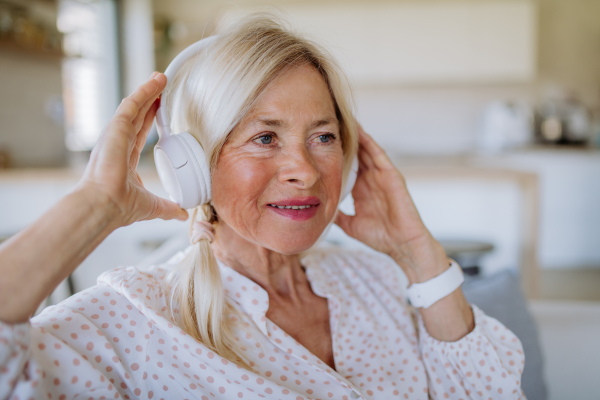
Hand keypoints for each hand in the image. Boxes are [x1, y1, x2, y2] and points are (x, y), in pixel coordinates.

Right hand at [77, 72, 187, 226]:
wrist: (105, 205)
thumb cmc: (120, 207)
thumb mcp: (152, 205)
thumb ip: (168, 208)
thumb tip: (182, 214)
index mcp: (124, 160)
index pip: (139, 134)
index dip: (149, 120)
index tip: (158, 110)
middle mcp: (118, 145)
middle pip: (136, 116)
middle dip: (148, 100)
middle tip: (160, 86)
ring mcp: (115, 135)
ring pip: (134, 106)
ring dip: (147, 91)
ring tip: (160, 78)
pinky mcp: (115, 128)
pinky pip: (131, 105)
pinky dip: (143, 92)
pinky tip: (154, 82)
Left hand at [334, 122, 447, 283]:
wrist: (402, 245)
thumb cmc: (381, 237)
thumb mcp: (351, 225)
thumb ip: (339, 216)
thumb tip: (322, 213)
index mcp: (362, 190)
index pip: (347, 167)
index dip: (335, 155)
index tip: (319, 143)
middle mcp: (371, 180)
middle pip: (356, 154)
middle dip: (344, 140)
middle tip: (329, 123)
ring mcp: (382, 176)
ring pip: (366, 150)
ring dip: (356, 135)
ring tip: (343, 119)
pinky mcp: (392, 175)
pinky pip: (379, 155)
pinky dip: (369, 143)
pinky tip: (359, 131)